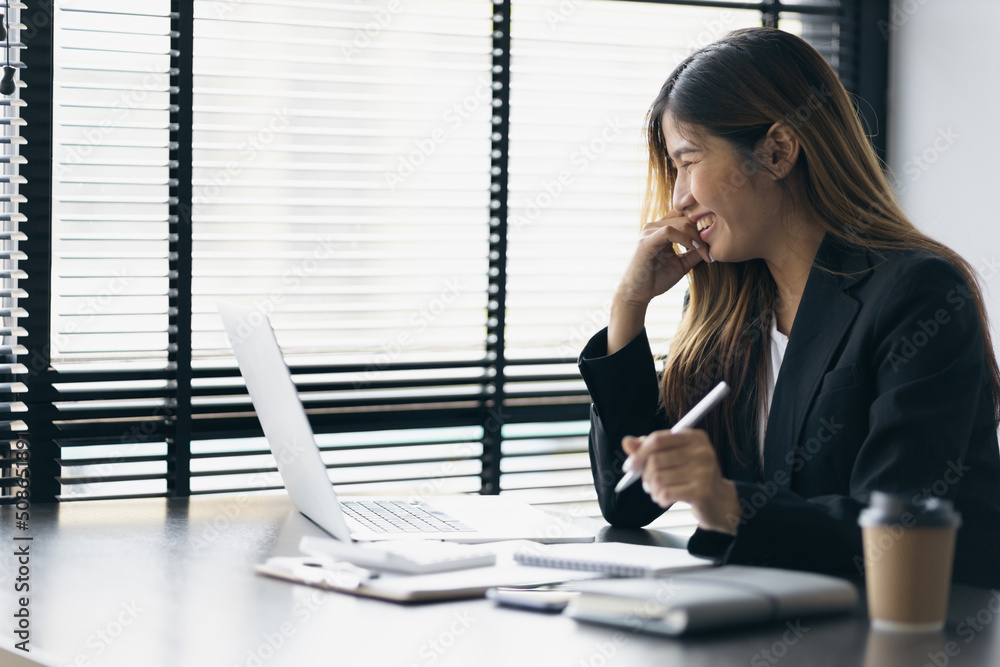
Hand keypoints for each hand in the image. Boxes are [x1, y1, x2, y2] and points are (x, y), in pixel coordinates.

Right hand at [615, 210, 711, 309]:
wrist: (637, 294)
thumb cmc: (656, 279)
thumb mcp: (682, 264)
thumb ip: (694, 253)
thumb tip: (714, 246)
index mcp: (661, 229)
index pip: (685, 215)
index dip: (701, 223)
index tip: (713, 240)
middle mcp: (654, 226)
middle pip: (686, 217)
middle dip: (702, 231)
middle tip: (711, 249)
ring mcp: (649, 232)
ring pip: (680, 223)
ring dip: (696, 237)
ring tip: (704, 252)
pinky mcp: (646, 242)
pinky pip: (670, 232)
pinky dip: (686, 239)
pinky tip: (694, 249)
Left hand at [623, 429, 739, 534]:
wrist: (719, 500)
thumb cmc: (692, 475)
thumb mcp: (673, 457)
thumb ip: (650, 449)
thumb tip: (627, 442)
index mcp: (694, 437)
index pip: (658, 439)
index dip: (639, 453)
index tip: (629, 466)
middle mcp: (702, 451)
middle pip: (655, 460)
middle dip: (645, 475)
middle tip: (647, 484)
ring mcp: (704, 471)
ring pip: (658, 478)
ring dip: (652, 489)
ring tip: (659, 492)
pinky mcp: (702, 491)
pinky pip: (666, 493)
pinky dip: (660, 498)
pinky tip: (665, 499)